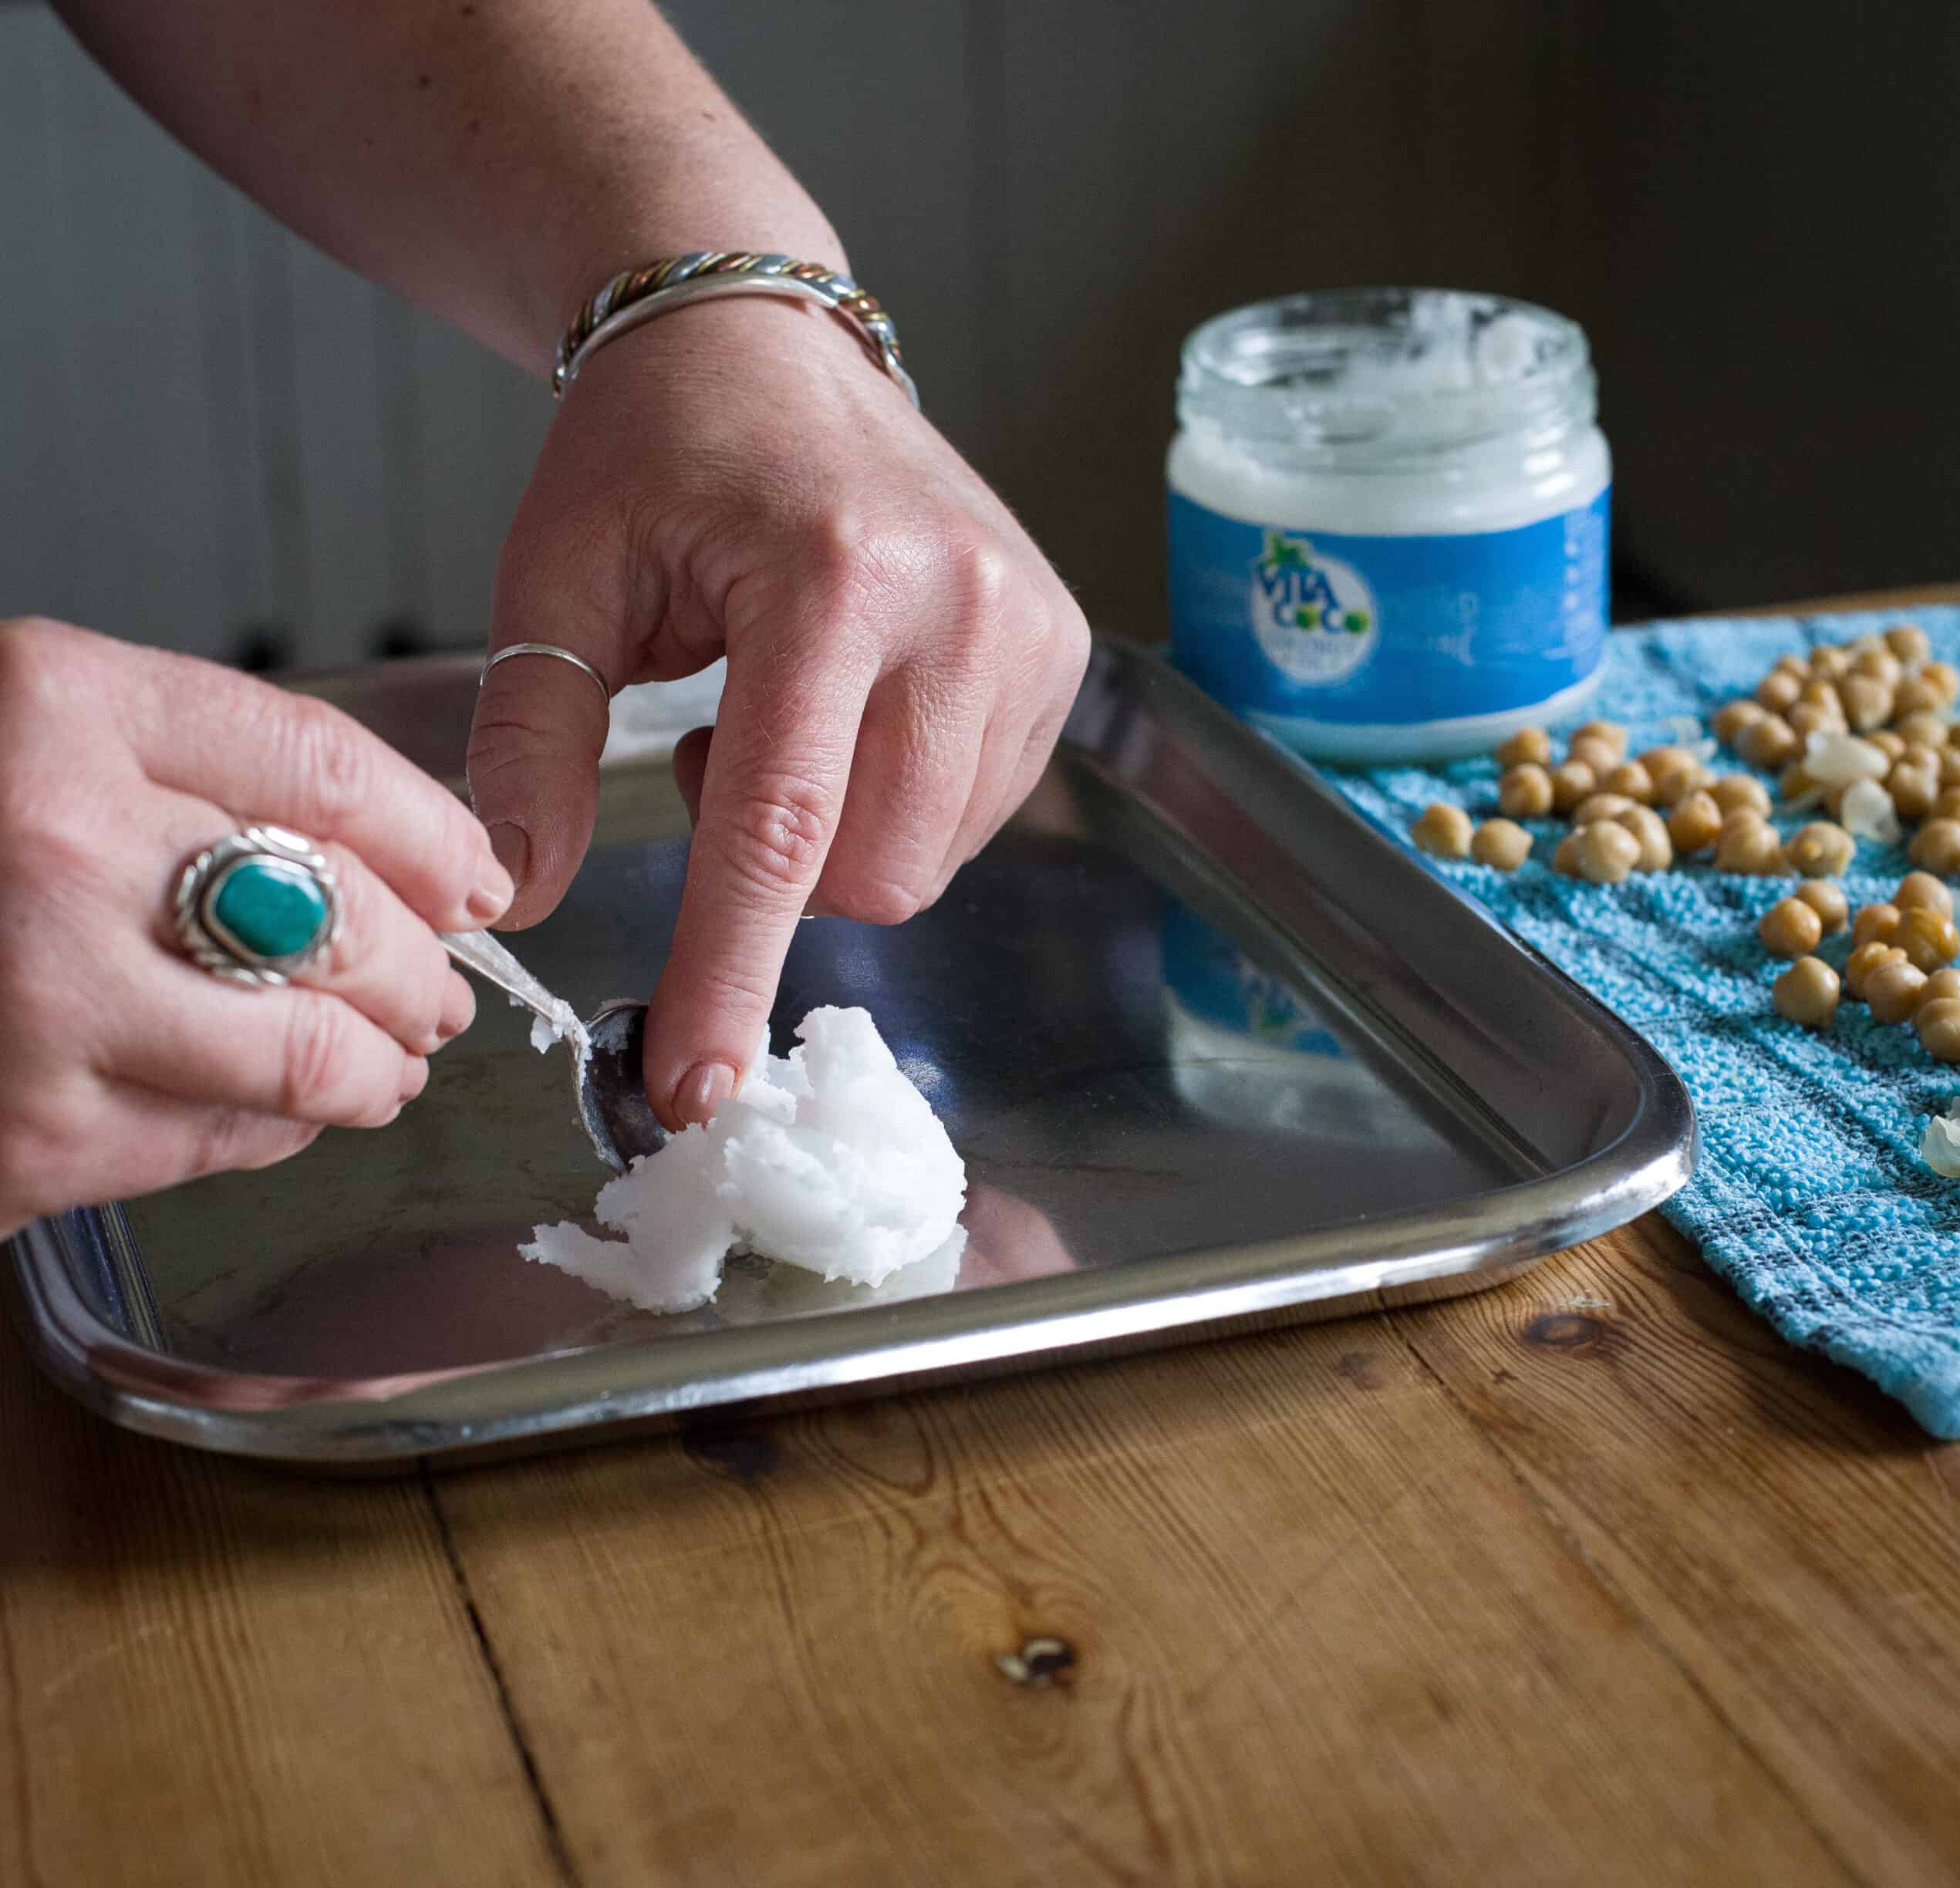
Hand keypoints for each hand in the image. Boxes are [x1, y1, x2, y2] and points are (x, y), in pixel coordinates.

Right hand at [0, 619, 512, 1232]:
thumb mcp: (21, 735)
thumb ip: (187, 770)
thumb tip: (412, 866)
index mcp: (52, 706)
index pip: (327, 766)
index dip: (431, 832)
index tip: (472, 876)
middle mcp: (51, 844)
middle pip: (346, 919)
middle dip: (422, 969)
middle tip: (437, 988)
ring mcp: (40, 1003)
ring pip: (315, 1055)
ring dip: (378, 1066)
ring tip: (385, 1060)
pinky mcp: (26, 1142)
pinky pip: (228, 1142)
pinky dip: (278, 1128)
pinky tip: (270, 1106)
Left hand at [467, 300, 1089, 1130]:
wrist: (766, 342)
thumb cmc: (652, 453)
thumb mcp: (553, 582)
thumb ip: (529, 745)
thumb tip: (513, 901)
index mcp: (829, 576)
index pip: (781, 826)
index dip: (730, 973)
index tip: (696, 1089)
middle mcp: (962, 602)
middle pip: (873, 873)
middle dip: (779, 878)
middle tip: (711, 751)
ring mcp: (1029, 628)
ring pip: (929, 861)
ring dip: (836, 836)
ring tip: (781, 713)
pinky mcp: (1061, 651)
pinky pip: (973, 817)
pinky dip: (894, 804)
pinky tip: (852, 710)